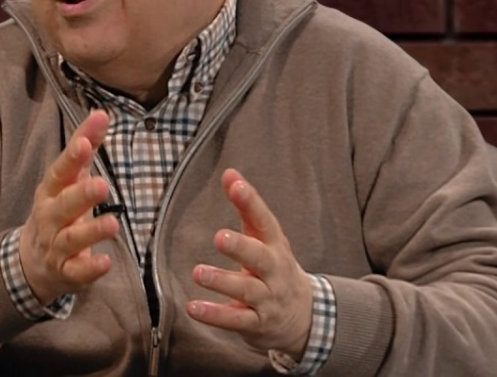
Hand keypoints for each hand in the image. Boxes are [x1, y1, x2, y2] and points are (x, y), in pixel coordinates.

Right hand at [19, 110, 119, 303]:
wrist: (33, 261)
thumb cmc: (58, 210)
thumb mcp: (69, 179)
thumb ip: (85, 146)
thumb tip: (102, 114)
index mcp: (51, 191)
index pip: (60, 172)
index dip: (71, 158)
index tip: (85, 142)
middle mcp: (50, 217)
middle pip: (63, 205)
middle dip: (81, 195)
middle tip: (102, 184)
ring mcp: (56, 246)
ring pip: (71, 239)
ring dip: (91, 231)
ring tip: (113, 223)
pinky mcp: (66, 272)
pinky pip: (77, 272)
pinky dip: (90, 269)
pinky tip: (106, 262)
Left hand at [187, 169, 314, 357]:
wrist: (303, 316)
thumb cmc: (275, 268)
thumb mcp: (265, 238)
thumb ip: (246, 207)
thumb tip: (229, 173)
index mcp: (275, 245)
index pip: (265, 221)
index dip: (251, 202)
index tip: (236, 185)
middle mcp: (274, 271)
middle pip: (260, 258)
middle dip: (241, 247)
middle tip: (219, 237)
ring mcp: (268, 299)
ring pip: (247, 290)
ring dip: (222, 282)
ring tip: (198, 272)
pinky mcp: (257, 324)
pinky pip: (236, 320)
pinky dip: (215, 315)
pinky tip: (193, 307)